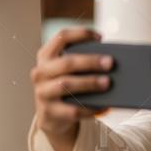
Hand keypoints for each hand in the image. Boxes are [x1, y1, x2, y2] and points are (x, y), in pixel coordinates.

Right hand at [31, 28, 111, 150]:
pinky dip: (90, 108)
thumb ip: (82, 64)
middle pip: (67, 63)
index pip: (61, 37)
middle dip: (90, 61)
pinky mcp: (50, 112)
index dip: (81, 34)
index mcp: (46, 56)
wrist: (51, 116)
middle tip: (110, 63)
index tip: (100, 37)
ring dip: (89, 82)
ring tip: (108, 83)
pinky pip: (72, 109)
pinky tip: (104, 106)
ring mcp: (42, 92)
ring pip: (67, 85)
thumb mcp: (68, 71)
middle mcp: (40, 72)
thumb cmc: (66, 87)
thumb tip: (109, 62)